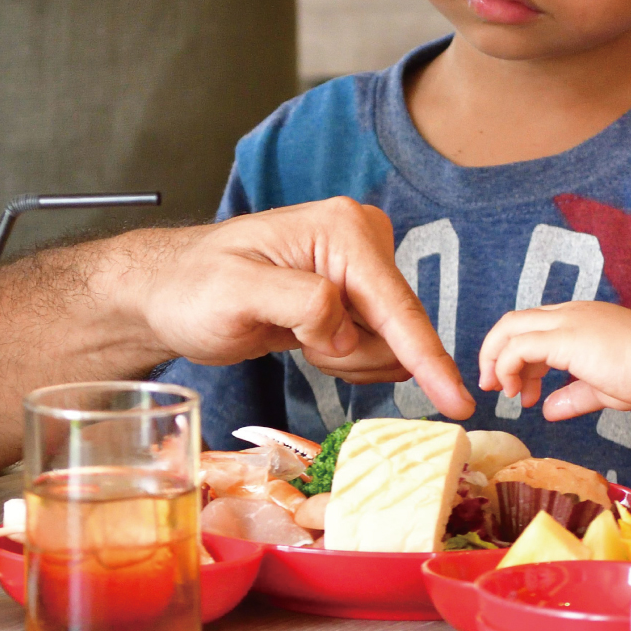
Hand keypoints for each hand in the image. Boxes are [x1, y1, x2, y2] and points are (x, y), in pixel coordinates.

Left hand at [134, 198, 474, 418]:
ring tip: (295, 336)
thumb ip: (300, 302)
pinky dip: (344, 358)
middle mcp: (362, 241)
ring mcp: (361, 270)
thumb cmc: (193, 288)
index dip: (427, 357)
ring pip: (390, 344)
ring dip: (345, 358)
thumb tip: (345, 324)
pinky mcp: (355, 296)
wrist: (171, 295)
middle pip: (398, 328)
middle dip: (352, 353)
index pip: (396, 305)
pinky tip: (309, 341)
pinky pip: (376, 347)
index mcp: (343, 229)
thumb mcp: (237, 293)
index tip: (458, 401)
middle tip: (298, 341)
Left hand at [478, 302, 630, 420]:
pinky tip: (517, 392)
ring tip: (503, 392)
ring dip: (497, 361)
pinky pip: (520, 347)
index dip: (518, 357)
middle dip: (495, 353)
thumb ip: (573, 395)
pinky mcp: (565, 337)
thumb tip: (549, 410)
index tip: (519, 387)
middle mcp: (569, 312)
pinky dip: (509, 368)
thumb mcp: (602, 387)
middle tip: (493, 386)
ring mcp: (566, 320)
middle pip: (514, 322)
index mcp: (578, 318)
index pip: (533, 327)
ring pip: (511, 328)